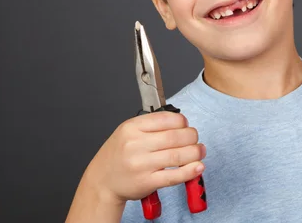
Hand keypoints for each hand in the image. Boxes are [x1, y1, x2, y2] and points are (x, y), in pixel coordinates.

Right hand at [83, 111, 205, 203]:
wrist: (102, 181)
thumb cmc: (118, 155)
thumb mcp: (127, 132)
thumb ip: (151, 125)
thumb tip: (182, 123)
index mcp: (131, 127)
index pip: (166, 118)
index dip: (183, 122)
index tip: (186, 126)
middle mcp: (135, 144)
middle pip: (175, 136)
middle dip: (192, 137)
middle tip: (195, 139)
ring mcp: (141, 164)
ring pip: (178, 155)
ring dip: (195, 153)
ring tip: (199, 152)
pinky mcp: (147, 182)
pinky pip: (174, 176)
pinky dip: (190, 171)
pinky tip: (197, 167)